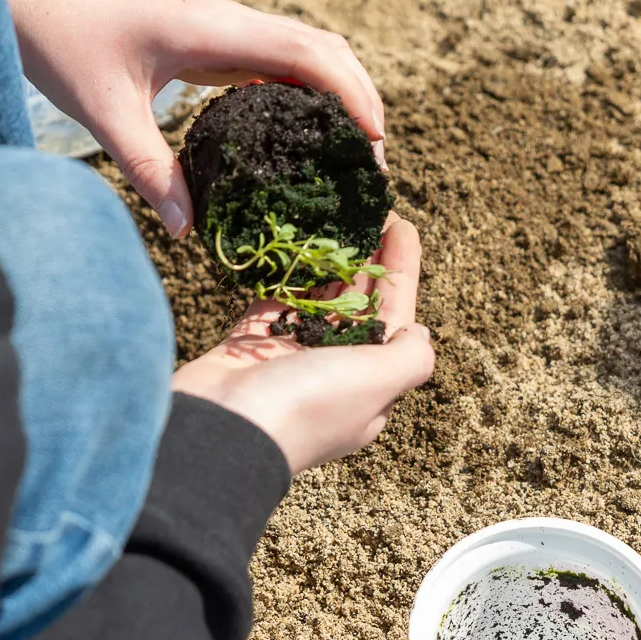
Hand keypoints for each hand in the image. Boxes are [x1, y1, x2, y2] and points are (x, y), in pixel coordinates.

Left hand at [1, 0, 385, 236]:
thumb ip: (149, 171)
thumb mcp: (105, 114)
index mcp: (213, 29)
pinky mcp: (209, 36)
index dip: (353, 95)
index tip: (377, 144)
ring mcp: (221, 25)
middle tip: (372, 164)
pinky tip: (299, 135)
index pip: (310, 53)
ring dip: (336, 92)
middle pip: (323, 48)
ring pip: (304, 49)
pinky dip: (302, 90)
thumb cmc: (62, 43)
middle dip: (360, 99)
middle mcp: (228, 20)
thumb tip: (190, 233)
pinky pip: (273, 58)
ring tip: (349, 154)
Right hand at [173, 213, 433, 474]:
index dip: (401, 271)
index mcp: (368, 385)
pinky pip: (274, 299)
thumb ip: (409, 357)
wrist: (221, 429)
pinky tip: (295, 240)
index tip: (402, 227)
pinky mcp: (250, 343)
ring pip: (317, 298)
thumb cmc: (305, 407)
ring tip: (338, 217)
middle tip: (370, 211)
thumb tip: (419, 333)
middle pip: (358, 304)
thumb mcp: (375, 383)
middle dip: (367, 258)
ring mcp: (289, 356)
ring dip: (330, 260)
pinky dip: (286, 273)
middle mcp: (332, 371)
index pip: (395, 317)